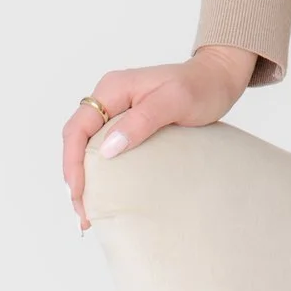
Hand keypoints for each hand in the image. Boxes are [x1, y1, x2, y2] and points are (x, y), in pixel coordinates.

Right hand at [62, 45, 258, 232]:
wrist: (218, 78)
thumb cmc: (201, 86)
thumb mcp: (174, 101)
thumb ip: (142, 120)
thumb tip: (109, 149)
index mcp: (112, 89)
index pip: (78, 128)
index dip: (72, 163)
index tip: (79, 193)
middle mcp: (109, 98)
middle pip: (77, 141)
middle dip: (75, 177)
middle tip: (84, 212)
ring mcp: (117, 111)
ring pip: (87, 147)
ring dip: (85, 178)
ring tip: (90, 211)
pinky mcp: (128, 123)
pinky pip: (104, 148)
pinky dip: (100, 171)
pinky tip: (105, 192)